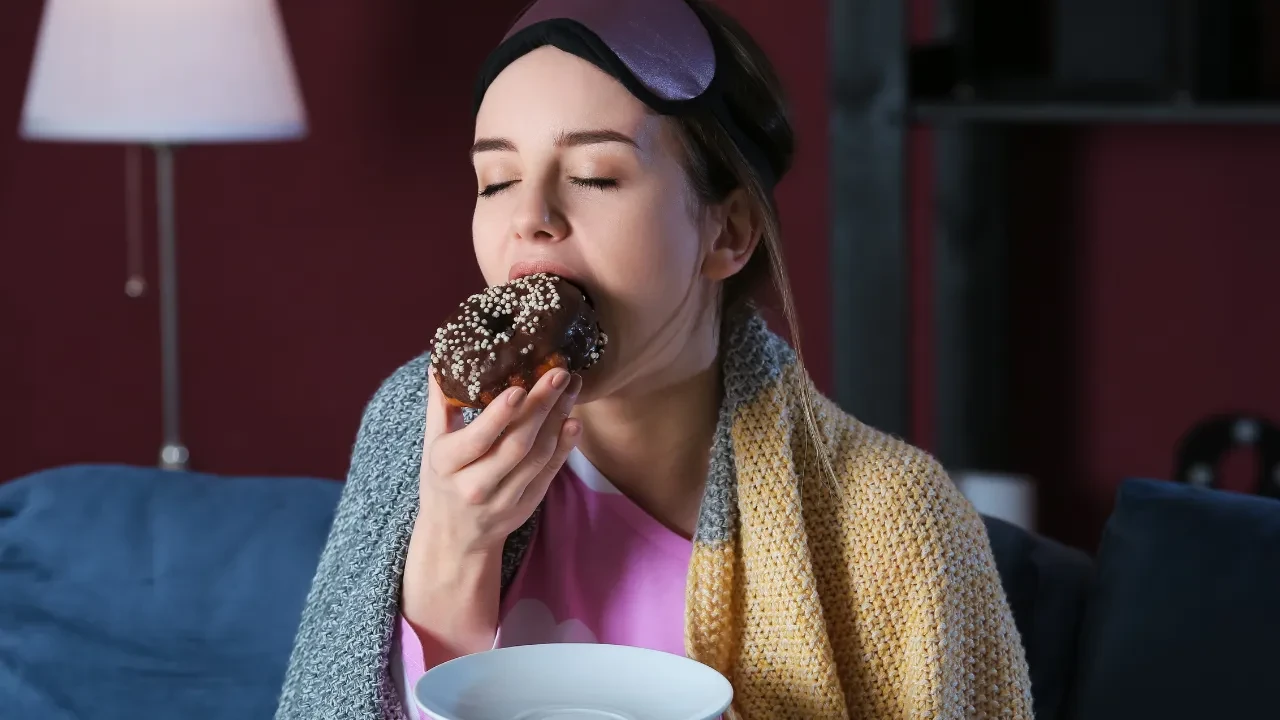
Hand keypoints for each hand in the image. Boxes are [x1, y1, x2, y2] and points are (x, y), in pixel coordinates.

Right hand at [401, 367, 581, 665]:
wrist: (455, 537)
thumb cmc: (442, 479)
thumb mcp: (433, 443)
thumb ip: (441, 402)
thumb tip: (443, 357)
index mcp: (447, 465)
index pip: (477, 439)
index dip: (499, 415)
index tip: (519, 388)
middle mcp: (476, 485)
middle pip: (516, 444)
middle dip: (541, 406)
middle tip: (560, 374)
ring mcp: (504, 499)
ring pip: (538, 456)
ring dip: (558, 418)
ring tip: (570, 388)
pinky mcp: (527, 504)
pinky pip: (550, 472)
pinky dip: (565, 446)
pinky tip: (573, 420)